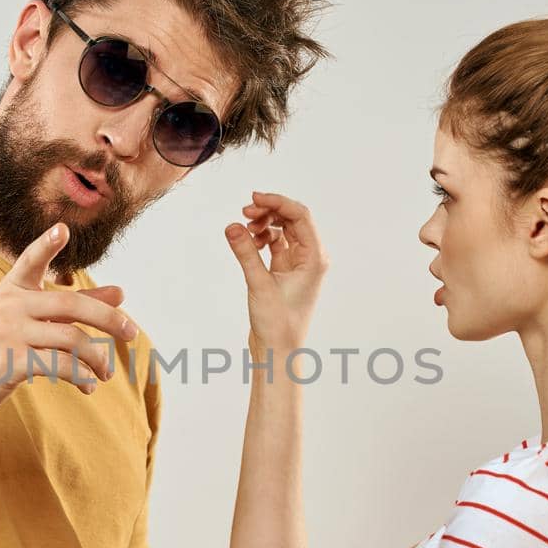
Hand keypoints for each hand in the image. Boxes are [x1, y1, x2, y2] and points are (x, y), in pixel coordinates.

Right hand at [0, 222, 136, 424]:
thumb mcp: (28, 321)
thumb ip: (73, 307)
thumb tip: (121, 293)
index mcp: (11, 289)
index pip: (30, 260)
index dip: (46, 244)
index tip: (63, 228)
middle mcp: (9, 305)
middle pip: (71, 304)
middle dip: (109, 319)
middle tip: (132, 333)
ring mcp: (8, 332)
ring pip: (70, 339)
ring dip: (97, 358)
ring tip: (105, 373)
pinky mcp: (9, 361)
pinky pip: (58, 365)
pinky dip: (80, 376)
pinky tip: (88, 385)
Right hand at [224, 191, 327, 352]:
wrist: (278, 350)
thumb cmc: (278, 323)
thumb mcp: (259, 284)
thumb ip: (246, 252)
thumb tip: (232, 226)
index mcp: (314, 257)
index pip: (300, 216)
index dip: (277, 202)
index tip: (254, 198)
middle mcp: (310, 257)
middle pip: (292, 219)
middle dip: (269, 211)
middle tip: (245, 211)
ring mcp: (298, 264)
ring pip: (283, 230)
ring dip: (264, 224)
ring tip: (245, 228)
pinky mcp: (285, 271)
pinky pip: (275, 243)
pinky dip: (262, 238)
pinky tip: (248, 241)